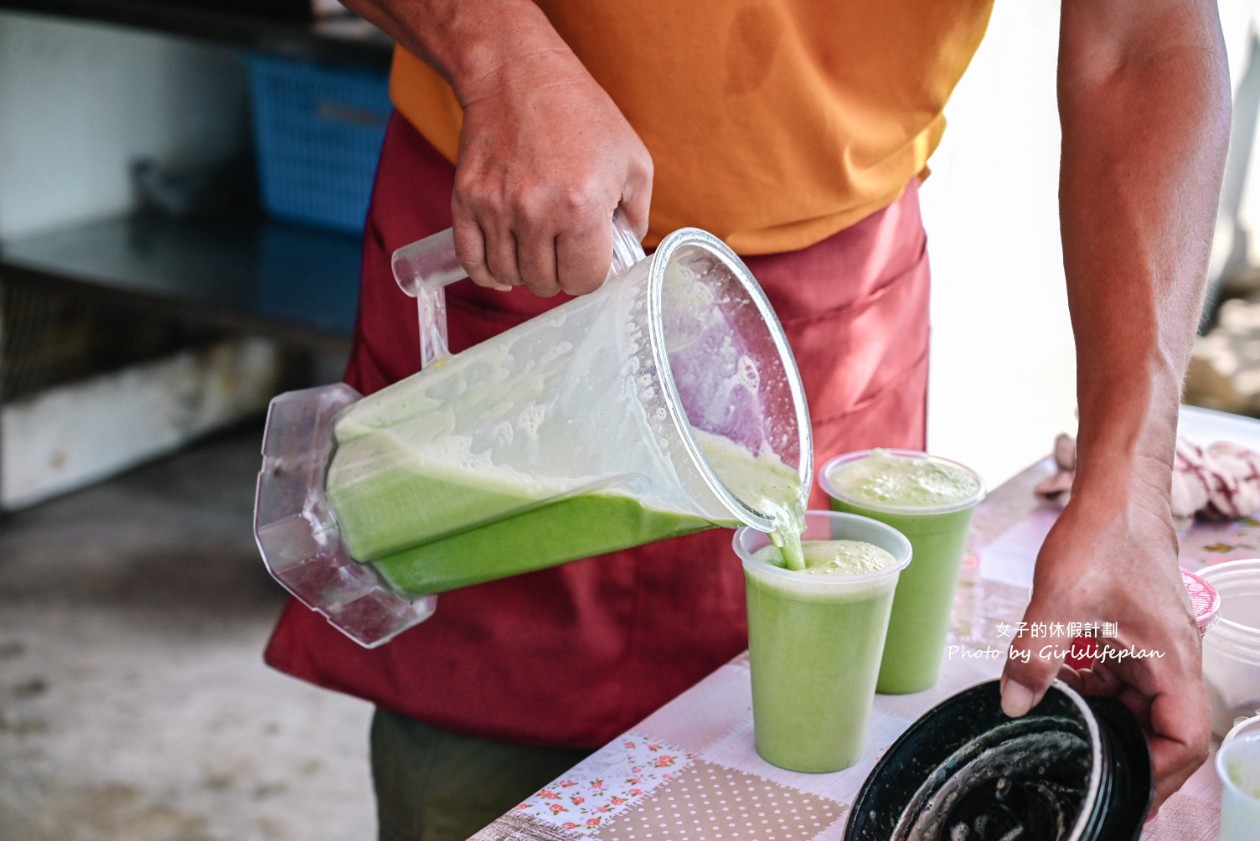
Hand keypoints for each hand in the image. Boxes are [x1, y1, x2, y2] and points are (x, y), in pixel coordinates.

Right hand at [452, 49, 651, 295]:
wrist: (520, 76)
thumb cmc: (581, 114)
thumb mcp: (633, 160)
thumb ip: (637, 214)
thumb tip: (627, 250)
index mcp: (582, 207)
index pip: (583, 279)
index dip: (589, 274)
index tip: (588, 258)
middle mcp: (536, 213)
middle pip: (546, 283)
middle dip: (558, 274)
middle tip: (562, 251)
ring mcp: (496, 208)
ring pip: (510, 275)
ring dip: (526, 272)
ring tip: (536, 251)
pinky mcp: (466, 200)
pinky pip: (472, 260)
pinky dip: (488, 272)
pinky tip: (502, 266)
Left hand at [999, 486, 1209, 815]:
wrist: (1113, 490)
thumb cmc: (1103, 535)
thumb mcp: (1059, 600)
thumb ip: (1035, 655)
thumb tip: (1014, 703)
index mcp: (1171, 659)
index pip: (1185, 739)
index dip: (1159, 774)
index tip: (1124, 792)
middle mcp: (1170, 658)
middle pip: (1161, 729)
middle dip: (1125, 755)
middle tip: (1084, 777)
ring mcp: (1152, 646)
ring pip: (1135, 703)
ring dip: (1101, 717)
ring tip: (1062, 732)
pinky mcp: (1132, 633)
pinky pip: (1118, 676)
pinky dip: (1090, 686)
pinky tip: (1056, 684)